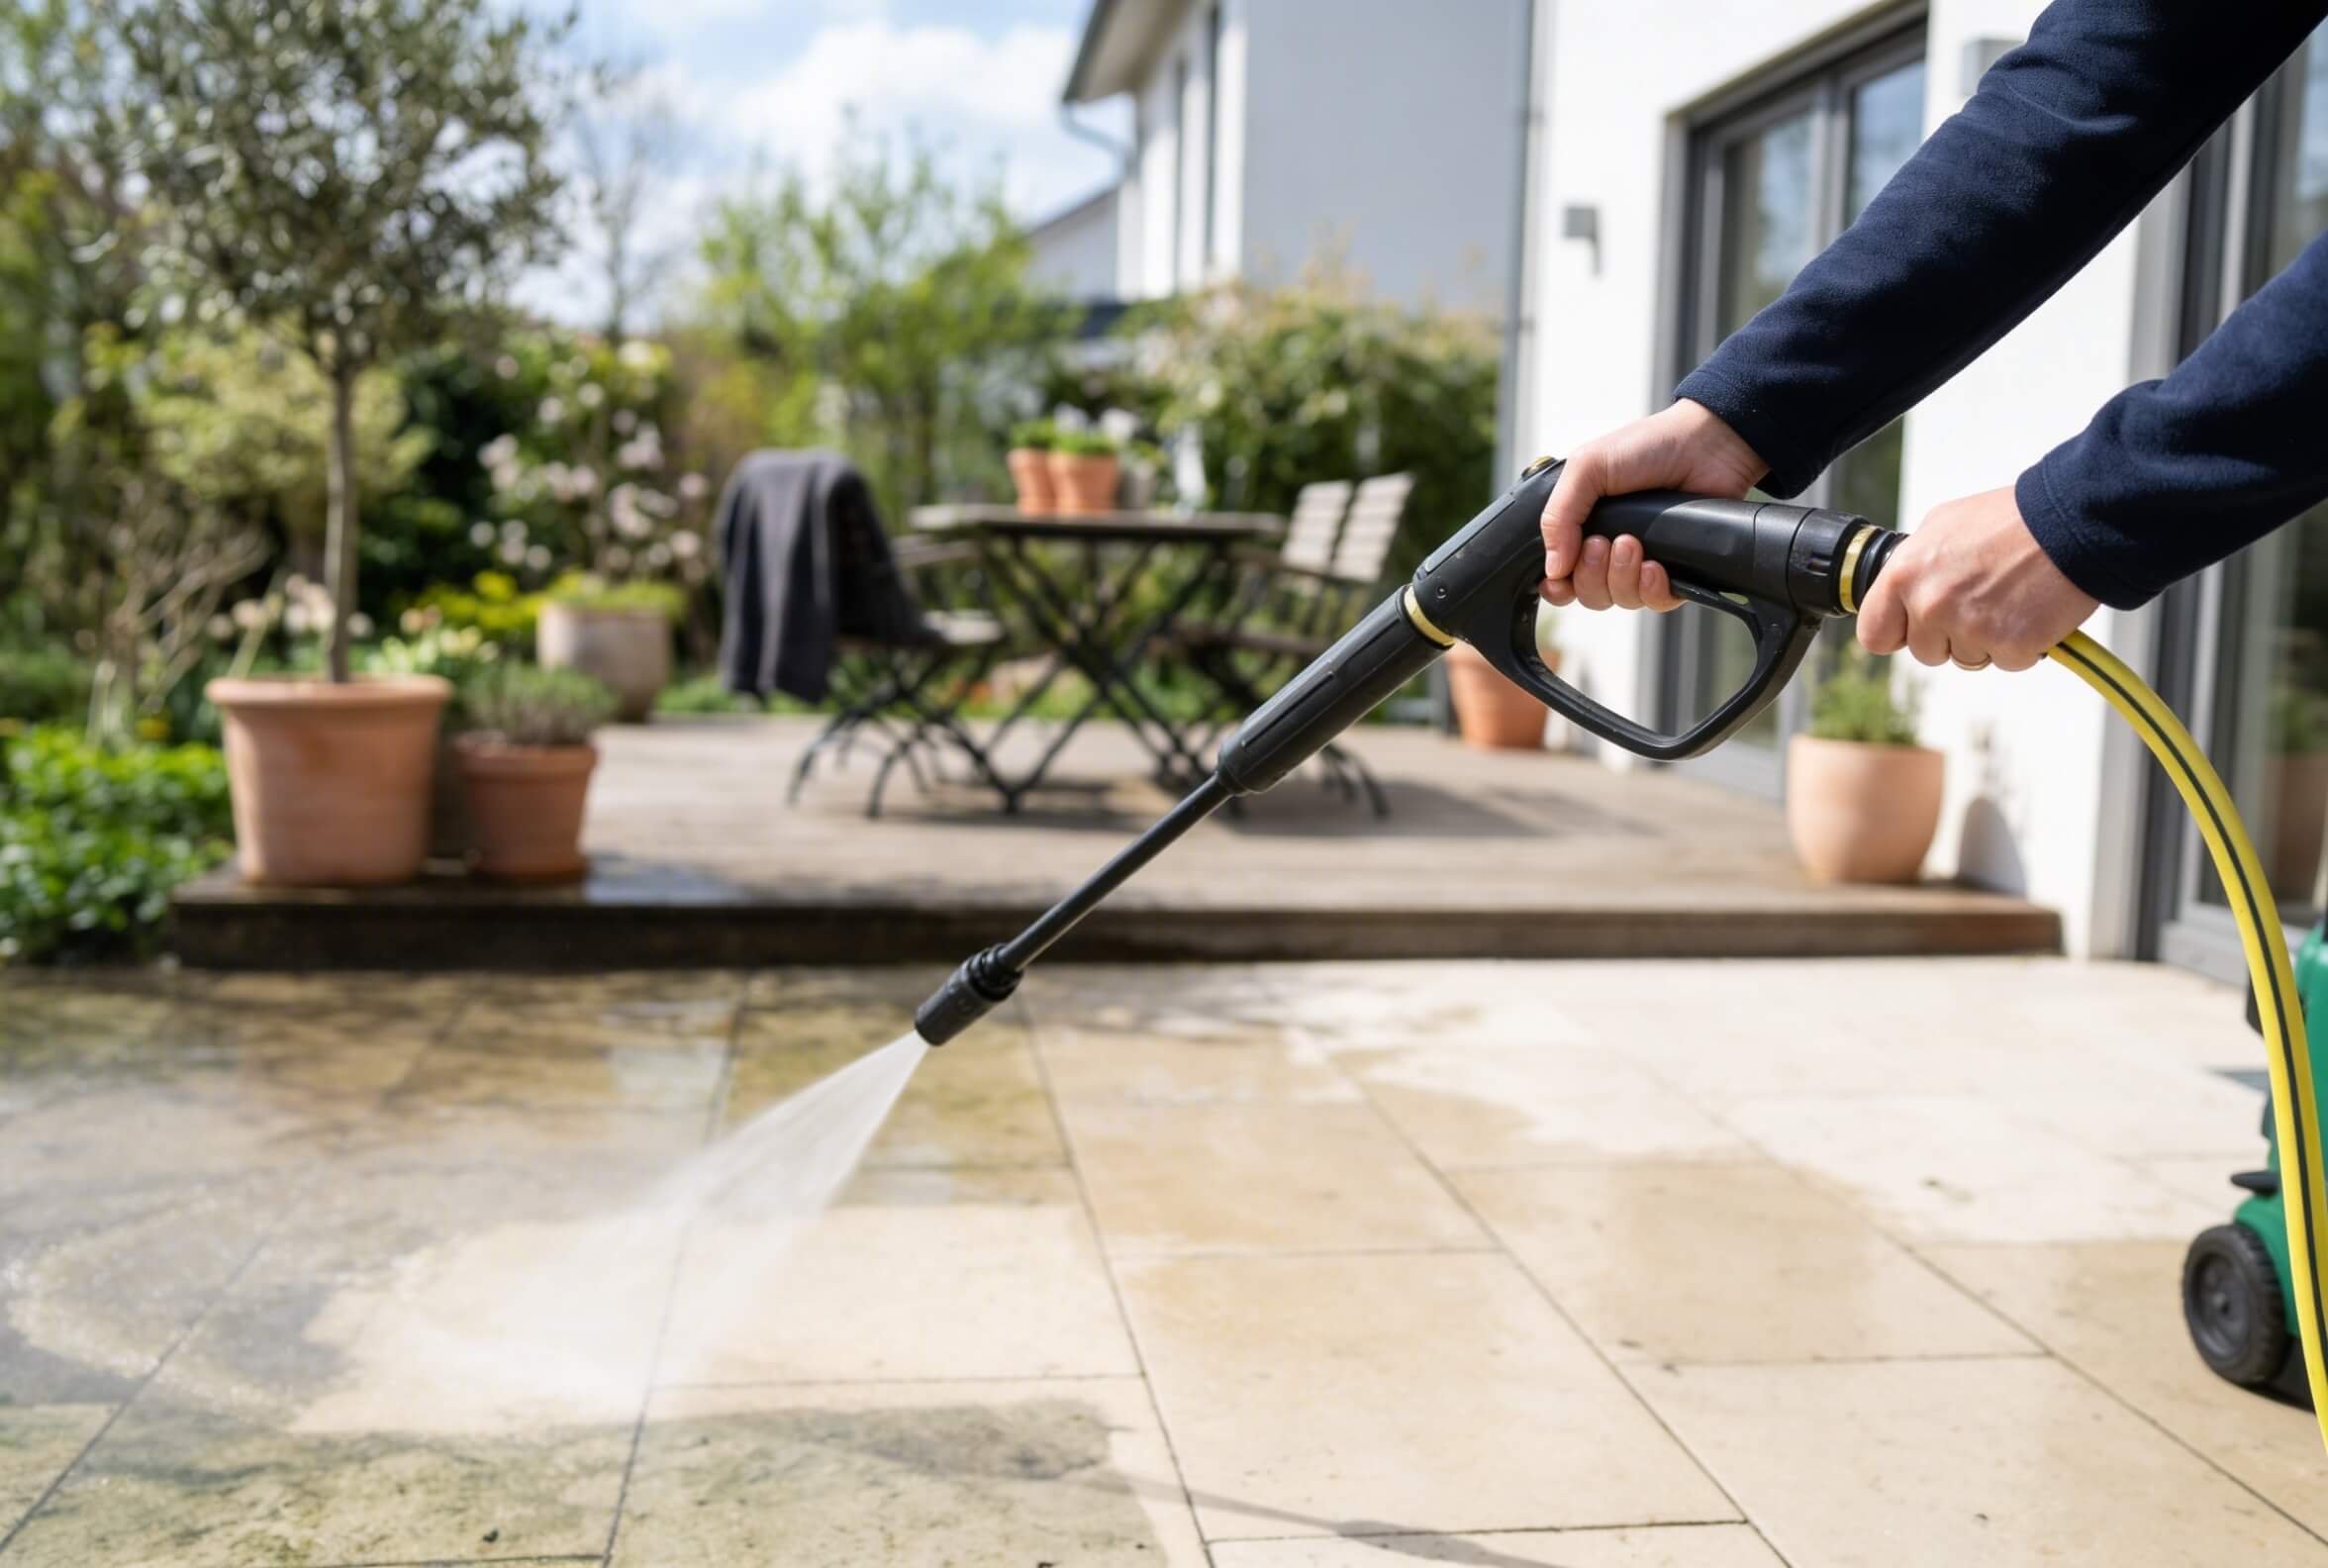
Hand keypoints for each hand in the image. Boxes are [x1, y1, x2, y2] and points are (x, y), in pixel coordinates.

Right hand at [1539, 399, 1767, 610]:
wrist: (1704, 445)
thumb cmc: (1647, 447)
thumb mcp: (1586, 468)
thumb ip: (1558, 516)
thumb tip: (1552, 569)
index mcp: (1584, 527)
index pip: (1561, 577)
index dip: (1558, 586)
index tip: (1561, 579)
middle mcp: (1612, 550)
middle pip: (1589, 595)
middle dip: (1591, 575)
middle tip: (1603, 542)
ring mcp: (1645, 561)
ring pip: (1621, 600)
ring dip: (1621, 577)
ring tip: (1633, 543)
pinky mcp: (1678, 571)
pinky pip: (1656, 603)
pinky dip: (1652, 589)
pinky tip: (1656, 565)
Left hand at [1856, 486, 2097, 670]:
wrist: (2070, 523)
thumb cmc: (2009, 520)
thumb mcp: (1942, 525)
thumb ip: (1914, 565)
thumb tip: (1901, 591)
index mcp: (1905, 575)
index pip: (1874, 634)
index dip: (1897, 632)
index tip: (1913, 627)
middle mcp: (1931, 605)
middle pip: (1925, 652)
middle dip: (1949, 635)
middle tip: (1979, 600)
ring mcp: (1970, 629)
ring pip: (1965, 660)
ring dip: (1985, 640)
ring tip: (2007, 598)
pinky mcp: (2010, 646)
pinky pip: (2006, 661)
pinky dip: (2021, 644)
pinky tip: (2029, 610)